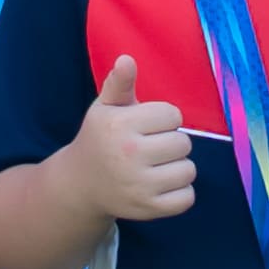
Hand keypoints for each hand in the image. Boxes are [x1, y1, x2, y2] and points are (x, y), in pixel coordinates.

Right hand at [68, 54, 200, 227]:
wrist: (79, 184)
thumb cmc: (100, 140)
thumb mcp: (106, 108)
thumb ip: (120, 83)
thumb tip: (127, 59)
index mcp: (119, 125)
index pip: (173, 115)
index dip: (162, 120)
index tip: (144, 128)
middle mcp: (128, 155)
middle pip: (184, 142)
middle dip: (170, 144)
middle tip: (148, 150)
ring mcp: (138, 185)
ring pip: (189, 170)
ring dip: (177, 169)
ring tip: (153, 168)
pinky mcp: (147, 209)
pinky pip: (187, 198)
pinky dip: (180, 194)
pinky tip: (158, 187)